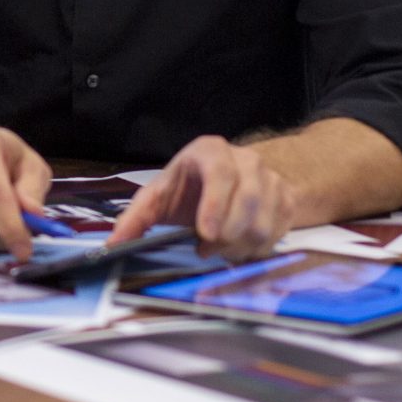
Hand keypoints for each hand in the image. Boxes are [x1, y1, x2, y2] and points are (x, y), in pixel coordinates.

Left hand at [107, 136, 294, 261]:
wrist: (227, 182)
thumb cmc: (186, 189)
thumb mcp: (158, 197)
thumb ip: (135, 219)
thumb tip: (114, 244)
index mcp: (211, 151)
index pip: (221, 173)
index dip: (216, 204)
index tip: (206, 234)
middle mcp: (246, 160)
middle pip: (249, 201)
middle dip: (225, 236)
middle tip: (204, 249)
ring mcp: (271, 179)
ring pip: (264, 223)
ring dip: (239, 247)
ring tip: (218, 248)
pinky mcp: (286, 199)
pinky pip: (277, 234)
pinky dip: (255, 250)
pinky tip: (238, 247)